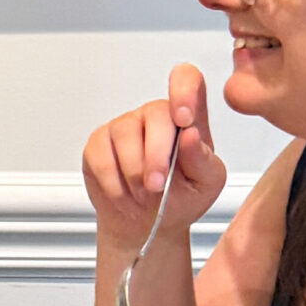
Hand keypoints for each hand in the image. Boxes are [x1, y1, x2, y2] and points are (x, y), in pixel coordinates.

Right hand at [83, 64, 225, 251]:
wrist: (148, 224)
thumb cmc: (181, 198)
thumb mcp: (206, 184)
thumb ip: (202, 159)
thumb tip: (190, 136)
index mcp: (188, 117)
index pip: (187, 80)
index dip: (184, 90)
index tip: (184, 120)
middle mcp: (156, 116)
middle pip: (156, 114)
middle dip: (157, 156)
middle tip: (159, 186)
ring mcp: (125, 126)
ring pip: (126, 136)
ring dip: (135, 173)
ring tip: (144, 194)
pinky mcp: (99, 144)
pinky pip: (102, 157)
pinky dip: (114, 183)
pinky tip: (124, 193)